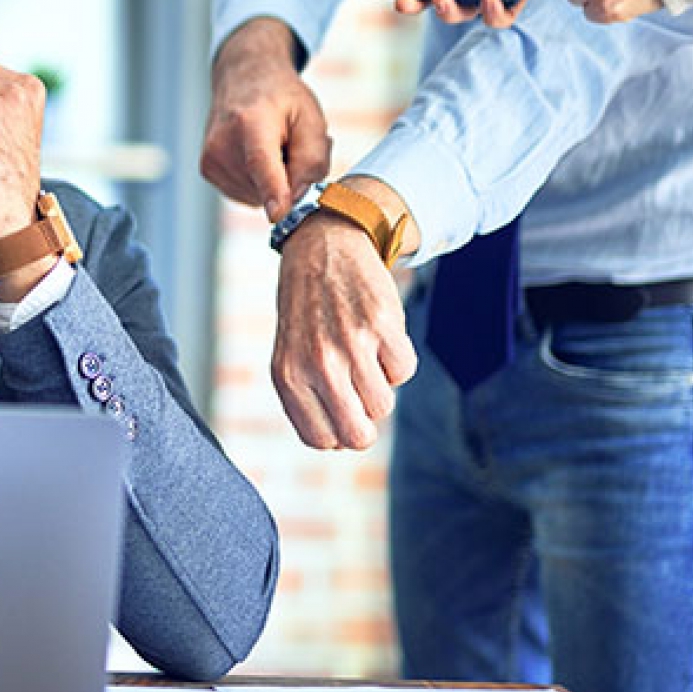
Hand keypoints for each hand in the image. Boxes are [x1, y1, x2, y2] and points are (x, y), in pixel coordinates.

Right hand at [202, 18, 330, 221]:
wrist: (244, 79)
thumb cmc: (281, 99)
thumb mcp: (312, 118)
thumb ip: (313, 159)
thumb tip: (296, 198)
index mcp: (251, 122)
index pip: (260, 162)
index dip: (272, 190)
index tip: (278, 215)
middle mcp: (222, 142)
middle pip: (264, 186)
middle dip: (288, 181)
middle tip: (291, 148)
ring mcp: (210, 159)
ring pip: (257, 197)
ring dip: (273, 183)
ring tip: (272, 149)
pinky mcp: (208, 171)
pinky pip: (247, 196)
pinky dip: (259, 184)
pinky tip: (257, 158)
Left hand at [271, 215, 415, 450]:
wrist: (321, 248)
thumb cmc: (306, 311)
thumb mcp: (290, 354)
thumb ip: (308, 400)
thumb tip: (341, 443)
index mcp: (288, 375)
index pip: (321, 440)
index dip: (337, 434)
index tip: (341, 414)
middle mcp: (316, 363)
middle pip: (358, 436)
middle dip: (365, 425)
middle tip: (359, 397)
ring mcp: (350, 344)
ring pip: (383, 406)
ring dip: (380, 387)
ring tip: (363, 358)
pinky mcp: (382, 325)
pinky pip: (404, 372)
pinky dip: (397, 360)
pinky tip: (377, 336)